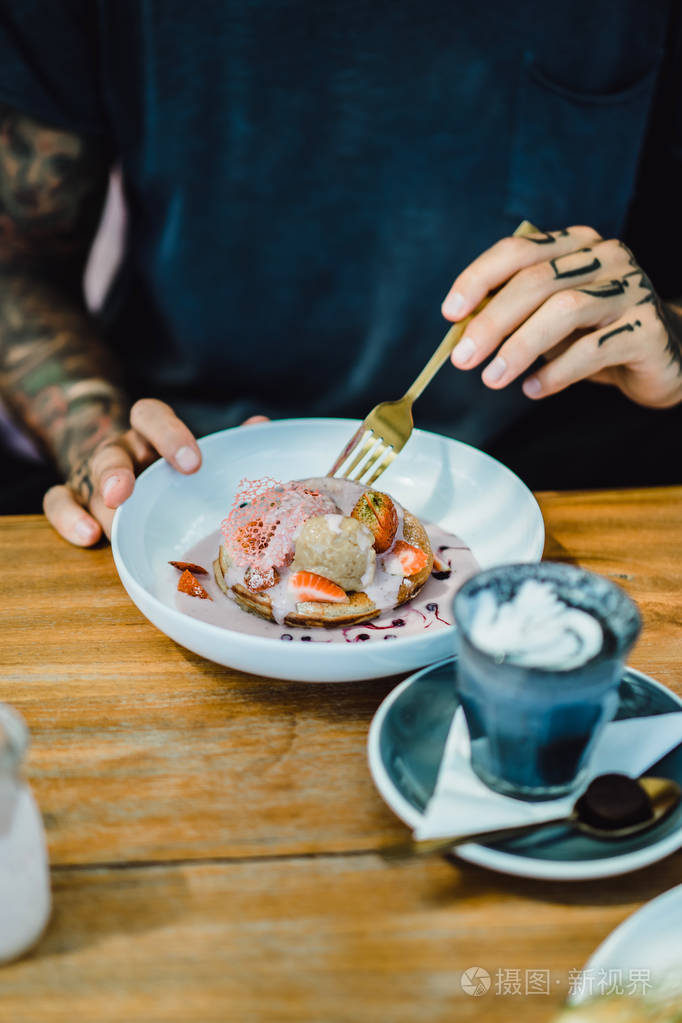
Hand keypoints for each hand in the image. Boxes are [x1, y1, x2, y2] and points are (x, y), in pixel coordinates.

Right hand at [43, 399, 268, 546]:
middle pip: (112, 452)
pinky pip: (59, 501)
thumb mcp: (194, 452)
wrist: (123, 467)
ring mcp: (92, 474)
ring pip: (87, 480)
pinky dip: (68, 518)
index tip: (193, 463)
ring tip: (107, 527)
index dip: (170, 435)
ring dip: (97, 502)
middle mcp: (120, 449)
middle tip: (126, 493)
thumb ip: (227, 441)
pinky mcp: (74, 496)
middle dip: (117, 472)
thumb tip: (262, 424)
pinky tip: (88, 536)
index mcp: (150, 432)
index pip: (151, 415)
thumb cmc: (171, 468)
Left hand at [441, 226, 681, 409]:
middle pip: (536, 281)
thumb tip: (464, 332)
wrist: (665, 356)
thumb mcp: (551, 318)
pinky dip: (556, 372)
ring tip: (493, 378)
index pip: (519, 250)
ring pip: (564, 310)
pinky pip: (593, 351)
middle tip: (463, 358)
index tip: (450, 313)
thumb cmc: (597, 334)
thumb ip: (516, 315)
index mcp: (576, 245)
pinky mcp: (646, 329)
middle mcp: (607, 258)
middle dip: (492, 322)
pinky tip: (533, 389)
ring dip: (520, 347)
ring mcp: (631, 291)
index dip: (479, 278)